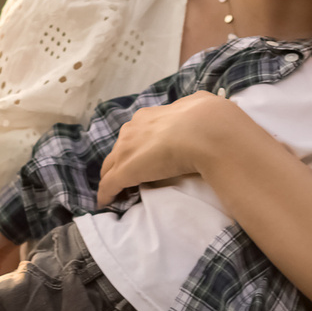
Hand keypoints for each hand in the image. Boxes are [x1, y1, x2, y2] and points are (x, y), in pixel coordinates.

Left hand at [95, 92, 243, 204]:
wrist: (205, 132)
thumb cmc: (205, 121)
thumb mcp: (196, 107)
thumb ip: (189, 110)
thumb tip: (196, 108)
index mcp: (147, 116)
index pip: (134, 135)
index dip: (135, 148)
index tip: (142, 158)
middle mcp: (131, 129)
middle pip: (119, 150)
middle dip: (122, 162)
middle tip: (130, 177)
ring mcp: (126, 151)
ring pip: (111, 167)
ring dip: (114, 177)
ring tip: (119, 191)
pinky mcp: (124, 172)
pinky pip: (109, 185)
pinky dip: (107, 194)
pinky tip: (107, 202)